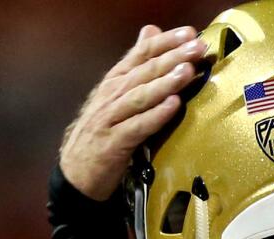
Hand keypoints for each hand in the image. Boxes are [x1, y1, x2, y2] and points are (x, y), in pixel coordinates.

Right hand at [59, 25, 208, 200]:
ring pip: (140, 96)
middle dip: (172, 57)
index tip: (189, 33)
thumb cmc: (104, 131)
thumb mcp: (118, 94)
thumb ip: (137, 64)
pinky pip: (138, 126)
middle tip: (196, 47)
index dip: (164, 42)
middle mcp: (111, 95)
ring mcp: (110, 118)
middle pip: (144, 72)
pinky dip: (156, 115)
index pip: (140, 54)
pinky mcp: (114, 143)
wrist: (76, 172)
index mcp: (114, 81)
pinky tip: (173, 105)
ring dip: (165, 82)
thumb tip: (151, 31)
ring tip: (187, 71)